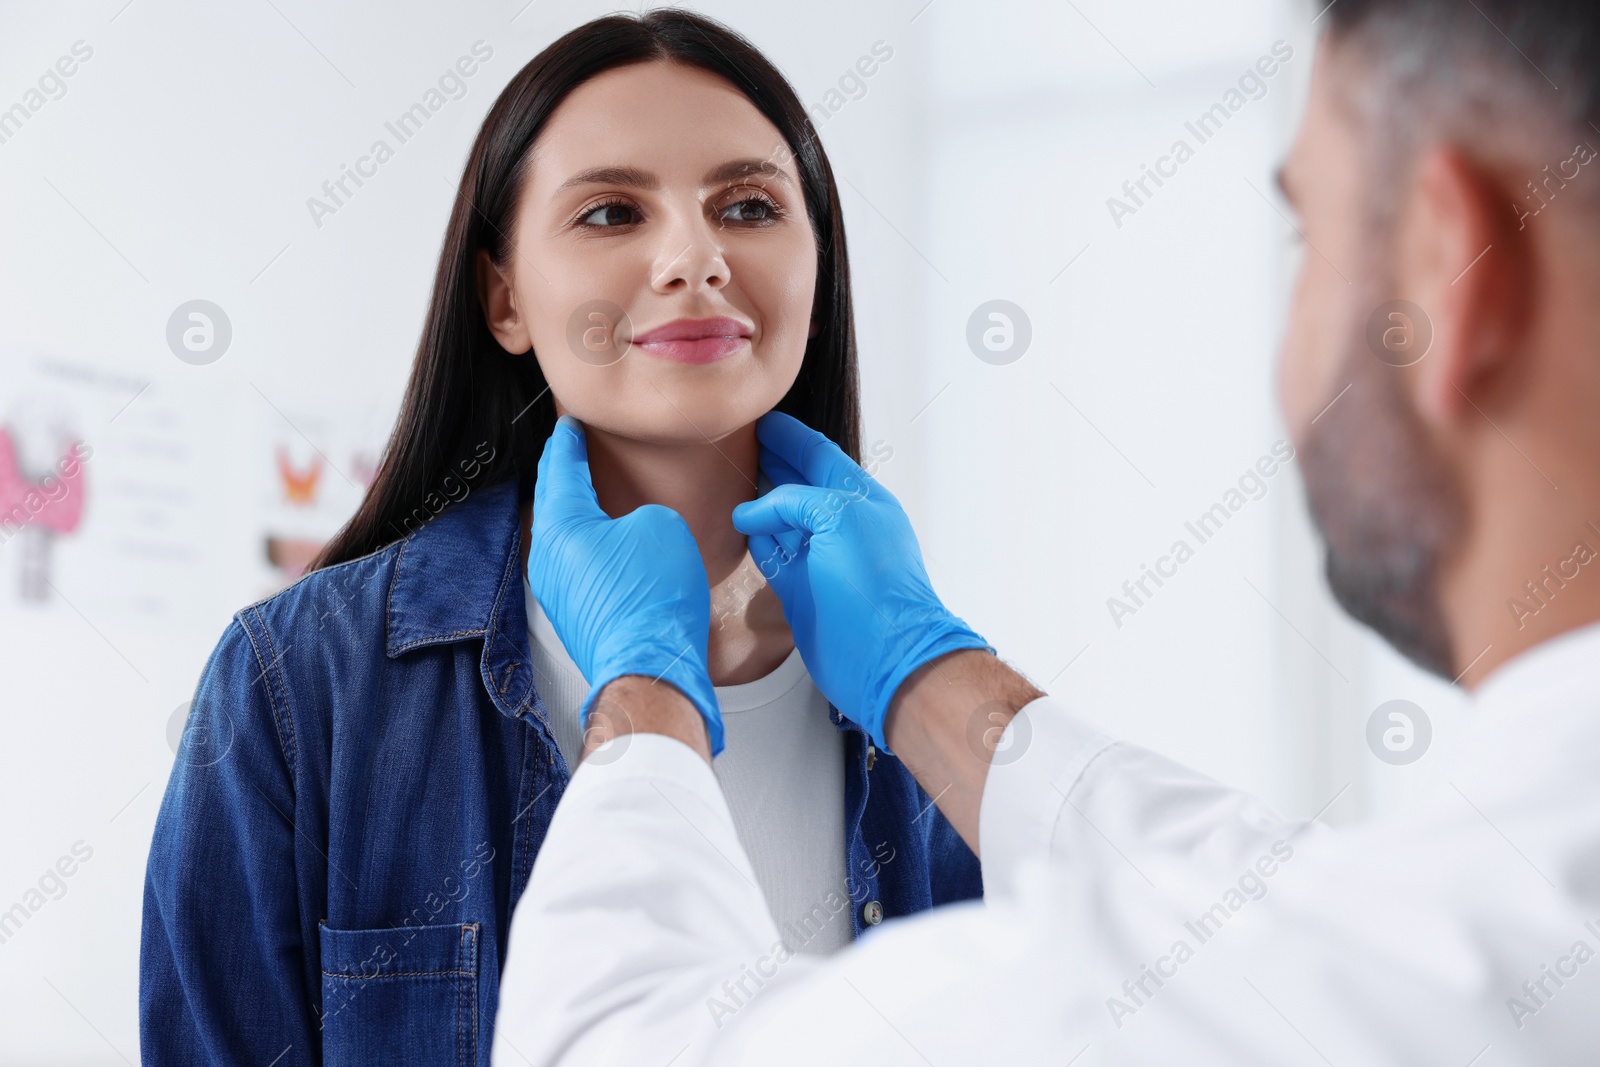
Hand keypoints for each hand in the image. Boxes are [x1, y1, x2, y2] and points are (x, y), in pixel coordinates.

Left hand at [526, 416, 723, 755]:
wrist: (649, 666)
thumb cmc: (653, 597)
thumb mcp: (659, 524)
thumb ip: (639, 510)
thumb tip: (632, 528)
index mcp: (561, 524)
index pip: (560, 468)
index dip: (568, 442)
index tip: (570, 426)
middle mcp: (547, 555)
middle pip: (552, 501)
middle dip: (560, 473)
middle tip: (569, 453)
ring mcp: (556, 589)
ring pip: (561, 536)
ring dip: (573, 513)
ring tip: (588, 496)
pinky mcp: (574, 615)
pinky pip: (575, 566)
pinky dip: (585, 546)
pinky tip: (604, 546)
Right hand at [731, 412, 990, 750]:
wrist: (886, 656)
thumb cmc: (876, 588)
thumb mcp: (838, 518)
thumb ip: (794, 501)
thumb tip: (755, 512)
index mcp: (859, 500)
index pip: (819, 455)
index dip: (790, 437)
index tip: (764, 421)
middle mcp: (839, 527)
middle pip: (799, 485)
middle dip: (774, 462)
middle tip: (744, 444)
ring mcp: (820, 560)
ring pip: (783, 521)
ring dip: (761, 502)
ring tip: (737, 480)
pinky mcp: (801, 591)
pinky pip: (773, 556)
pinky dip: (757, 541)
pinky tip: (743, 527)